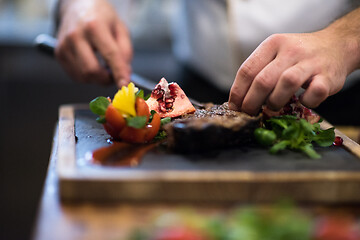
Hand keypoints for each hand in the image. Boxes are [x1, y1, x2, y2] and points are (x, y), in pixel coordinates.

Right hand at [55, 0, 131, 86]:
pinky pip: (75, 76)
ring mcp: (64, 45)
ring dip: (97, 78)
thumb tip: (124, 75)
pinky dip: (87, 76)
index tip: (124, 85)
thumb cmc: (102, 18)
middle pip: (92, 71)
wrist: (77, 6)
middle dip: (106, 79)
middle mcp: (76, 35)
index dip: (119, 72)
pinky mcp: (59, 53)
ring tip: (103, 66)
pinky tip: (91, 64)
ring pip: (83, 76)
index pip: (110, 55)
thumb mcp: (121, 29)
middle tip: (114, 75)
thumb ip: (125, 52)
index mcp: (95, 26)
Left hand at [228, 30, 357, 115]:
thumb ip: (258, 73)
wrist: (336, 46)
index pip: (247, 70)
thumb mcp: (275, 54)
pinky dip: (306, 102)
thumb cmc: (298, 56)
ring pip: (287, 83)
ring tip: (273, 107)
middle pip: (263, 80)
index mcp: (272, 44)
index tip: (234, 107)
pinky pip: (314, 93)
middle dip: (251, 102)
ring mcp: (311, 62)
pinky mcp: (328, 76)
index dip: (237, 92)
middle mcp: (291, 50)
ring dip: (275, 102)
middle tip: (249, 113)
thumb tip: (238, 101)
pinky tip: (302, 101)